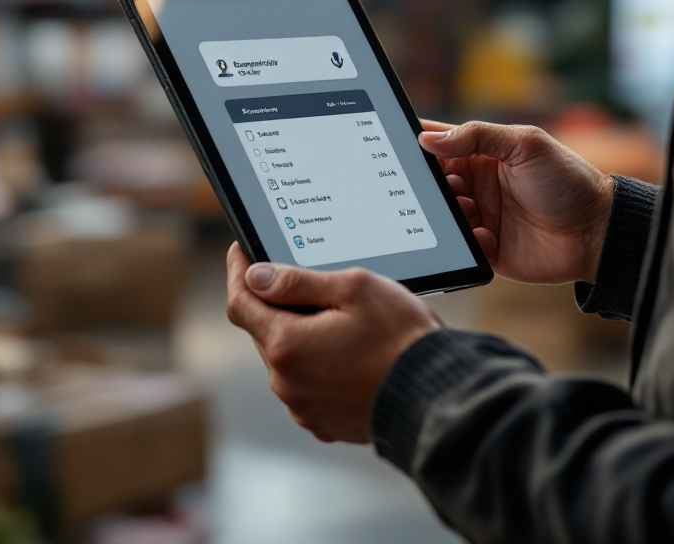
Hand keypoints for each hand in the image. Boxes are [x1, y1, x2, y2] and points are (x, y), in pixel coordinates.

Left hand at [226, 242, 441, 442]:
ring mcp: (305, 406)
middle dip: (275, 302)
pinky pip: (307, 384)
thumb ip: (297, 281)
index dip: (238, 272)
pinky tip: (346, 349)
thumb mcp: (352, 289)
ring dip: (299, 333)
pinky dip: (316, 362)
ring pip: (287, 358)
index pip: (241, 303)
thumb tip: (256, 276)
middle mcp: (287, 383)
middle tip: (302, 277)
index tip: (241, 252)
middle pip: (263, 330)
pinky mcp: (325, 421)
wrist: (436, 394)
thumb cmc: (401, 339)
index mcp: (287, 346)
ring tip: (337, 315)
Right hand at [419, 120, 613, 283]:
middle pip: (433, 182)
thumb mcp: (525, 144)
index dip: (419, 142)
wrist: (597, 231)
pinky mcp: (486, 249)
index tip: (402, 146)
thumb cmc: (568, 180)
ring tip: (470, 208)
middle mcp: (476, 184)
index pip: (440, 143)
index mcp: (482, 154)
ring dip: (449, 212)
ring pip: (442, 215)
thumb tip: (428, 139)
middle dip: (431, 184)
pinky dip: (467, 240)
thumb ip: (478, 136)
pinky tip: (488, 234)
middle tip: (450, 185)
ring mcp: (480, 216)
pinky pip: (461, 246)